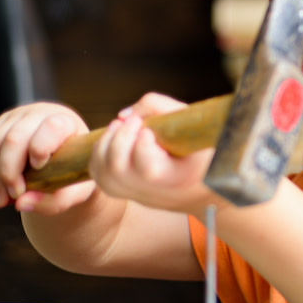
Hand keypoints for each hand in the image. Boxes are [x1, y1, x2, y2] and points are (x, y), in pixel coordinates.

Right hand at [0, 102, 95, 215]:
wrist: (65, 162)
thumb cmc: (74, 175)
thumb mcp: (76, 192)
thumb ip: (54, 201)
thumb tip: (21, 203)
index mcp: (68, 123)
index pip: (52, 127)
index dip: (41, 148)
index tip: (39, 170)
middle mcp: (41, 114)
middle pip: (14, 138)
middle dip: (7, 172)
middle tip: (12, 196)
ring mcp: (18, 116)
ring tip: (0, 199)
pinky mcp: (1, 123)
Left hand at [89, 92, 216, 213]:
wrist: (203, 186)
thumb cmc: (201, 148)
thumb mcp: (192, 123)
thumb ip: (159, 107)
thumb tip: (124, 115)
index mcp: (179, 178)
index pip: (148, 169)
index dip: (141, 146)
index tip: (147, 129)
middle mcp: (154, 192)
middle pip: (118, 169)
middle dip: (120, 138)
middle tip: (134, 121)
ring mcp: (136, 194)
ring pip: (104, 173)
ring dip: (106, 143)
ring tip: (121, 127)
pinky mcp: (125, 192)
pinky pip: (99, 175)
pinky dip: (100, 152)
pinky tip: (114, 138)